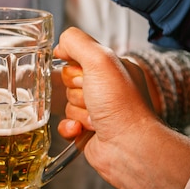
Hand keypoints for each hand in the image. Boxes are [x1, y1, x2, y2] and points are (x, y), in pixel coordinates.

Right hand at [54, 28, 158, 168]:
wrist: (130, 147)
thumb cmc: (122, 104)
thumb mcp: (100, 59)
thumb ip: (76, 41)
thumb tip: (60, 44)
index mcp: (113, 68)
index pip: (78, 57)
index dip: (75, 66)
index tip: (83, 73)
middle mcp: (107, 88)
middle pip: (69, 81)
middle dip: (76, 91)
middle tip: (93, 97)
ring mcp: (98, 110)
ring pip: (67, 103)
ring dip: (77, 111)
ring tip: (96, 118)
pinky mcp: (87, 131)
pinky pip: (65, 123)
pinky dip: (70, 127)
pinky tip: (82, 129)